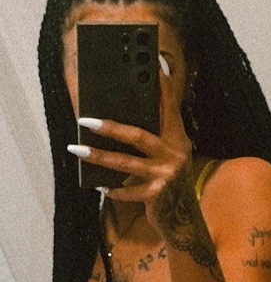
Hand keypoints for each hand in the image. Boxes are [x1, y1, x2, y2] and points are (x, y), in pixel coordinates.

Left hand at [67, 59, 193, 232]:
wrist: (183, 215)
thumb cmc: (171, 179)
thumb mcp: (170, 155)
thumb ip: (156, 137)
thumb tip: (123, 119)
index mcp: (178, 139)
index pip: (169, 108)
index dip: (161, 88)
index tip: (153, 66)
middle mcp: (175, 154)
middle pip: (139, 135)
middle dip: (111, 127)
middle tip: (85, 120)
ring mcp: (166, 175)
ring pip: (127, 163)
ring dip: (99, 157)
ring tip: (77, 149)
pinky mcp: (157, 194)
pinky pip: (128, 191)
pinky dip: (113, 189)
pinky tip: (100, 186)